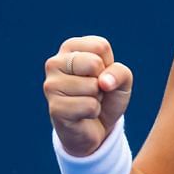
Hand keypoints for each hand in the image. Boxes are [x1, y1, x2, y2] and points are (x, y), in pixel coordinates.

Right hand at [45, 35, 134, 156]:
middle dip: (102, 81)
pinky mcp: (54, 107)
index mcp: (70, 48)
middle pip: (94, 63)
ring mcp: (51, 85)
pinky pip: (89, 106)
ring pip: (92, 86)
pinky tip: (83, 114)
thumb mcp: (122, 80)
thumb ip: (119, 72)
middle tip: (94, 90)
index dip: (109, 65)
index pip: (100, 47)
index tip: (100, 75)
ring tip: (87, 101)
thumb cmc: (107, 96)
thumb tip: (103, 83)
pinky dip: (94, 112)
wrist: (97, 127)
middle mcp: (55, 62)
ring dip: (97, 98)